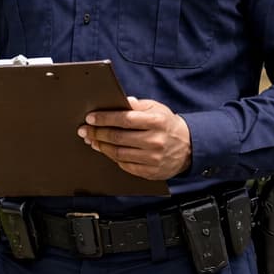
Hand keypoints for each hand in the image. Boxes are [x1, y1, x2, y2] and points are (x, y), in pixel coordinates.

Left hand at [77, 97, 191, 180]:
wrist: (188, 147)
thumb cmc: (167, 125)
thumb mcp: (156, 109)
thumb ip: (137, 105)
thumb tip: (119, 101)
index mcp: (157, 122)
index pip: (125, 119)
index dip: (105, 119)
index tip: (90, 118)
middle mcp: (155, 141)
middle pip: (119, 138)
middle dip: (98, 133)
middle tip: (85, 130)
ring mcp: (153, 159)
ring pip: (119, 153)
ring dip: (101, 147)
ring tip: (92, 140)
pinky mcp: (151, 172)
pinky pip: (126, 166)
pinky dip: (113, 158)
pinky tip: (106, 151)